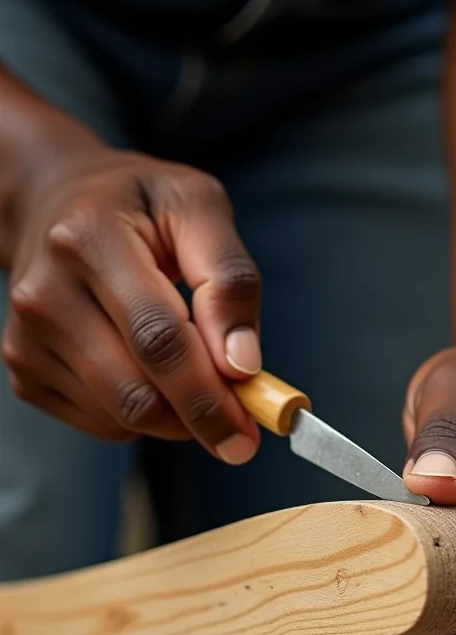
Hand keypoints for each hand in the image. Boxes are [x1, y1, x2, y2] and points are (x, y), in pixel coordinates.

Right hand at [1, 144, 260, 462]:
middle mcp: (45, 294)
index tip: (251, 428)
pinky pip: (100, 422)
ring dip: (175, 417)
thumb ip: (228, 279)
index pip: (158, 337)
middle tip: (242, 433)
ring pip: (120, 416)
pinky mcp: (25, 369)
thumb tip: (242, 363)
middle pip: (136, 391)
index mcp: (89, 241)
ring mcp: (26, 338)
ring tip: (197, 376)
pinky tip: (151, 373)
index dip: (209, 391)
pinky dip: (141, 415)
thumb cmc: (139, 203)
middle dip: (199, 420)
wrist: (56, 201)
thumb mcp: (198, 208)